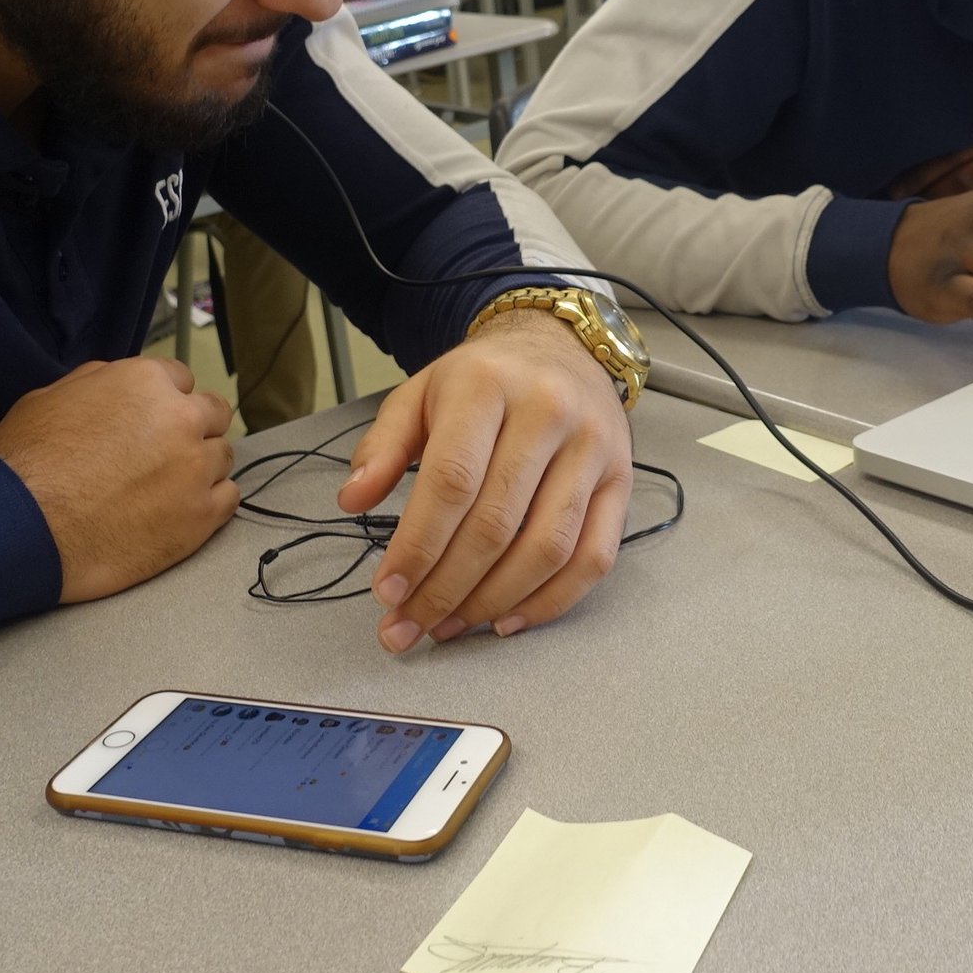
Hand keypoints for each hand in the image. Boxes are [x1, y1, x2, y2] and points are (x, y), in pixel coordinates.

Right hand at [0, 358, 237, 603]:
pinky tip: (180, 510)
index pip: (181, 379)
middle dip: (192, 429)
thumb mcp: (51, 397)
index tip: (152, 422)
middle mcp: (181, 418)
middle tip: (163, 454)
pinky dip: (210, 502)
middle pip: (213, 414)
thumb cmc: (28, 462)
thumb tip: (119, 382)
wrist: (22, 526)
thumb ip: (100, 382)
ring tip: (165, 488)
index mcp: (147, 382)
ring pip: (222, 456)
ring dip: (200, 467)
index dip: (164, 401)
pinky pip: (229, 498)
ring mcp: (196, 468)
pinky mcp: (201, 516)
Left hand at [340, 309, 633, 651]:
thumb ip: (382, 446)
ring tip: (448, 626)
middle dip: (445, 589)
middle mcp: (548, 413)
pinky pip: (593, 558)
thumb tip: (351, 500)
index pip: (452, 481)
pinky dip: (549, 602)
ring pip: (547, 548)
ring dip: (492, 602)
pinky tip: (506, 620)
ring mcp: (593, 448)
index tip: (388, 592)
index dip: (418, 546)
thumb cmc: (483, 379)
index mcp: (487, 385)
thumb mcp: (419, 393)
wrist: (559, 346)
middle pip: (496, 524)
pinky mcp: (621, 481)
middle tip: (409, 626)